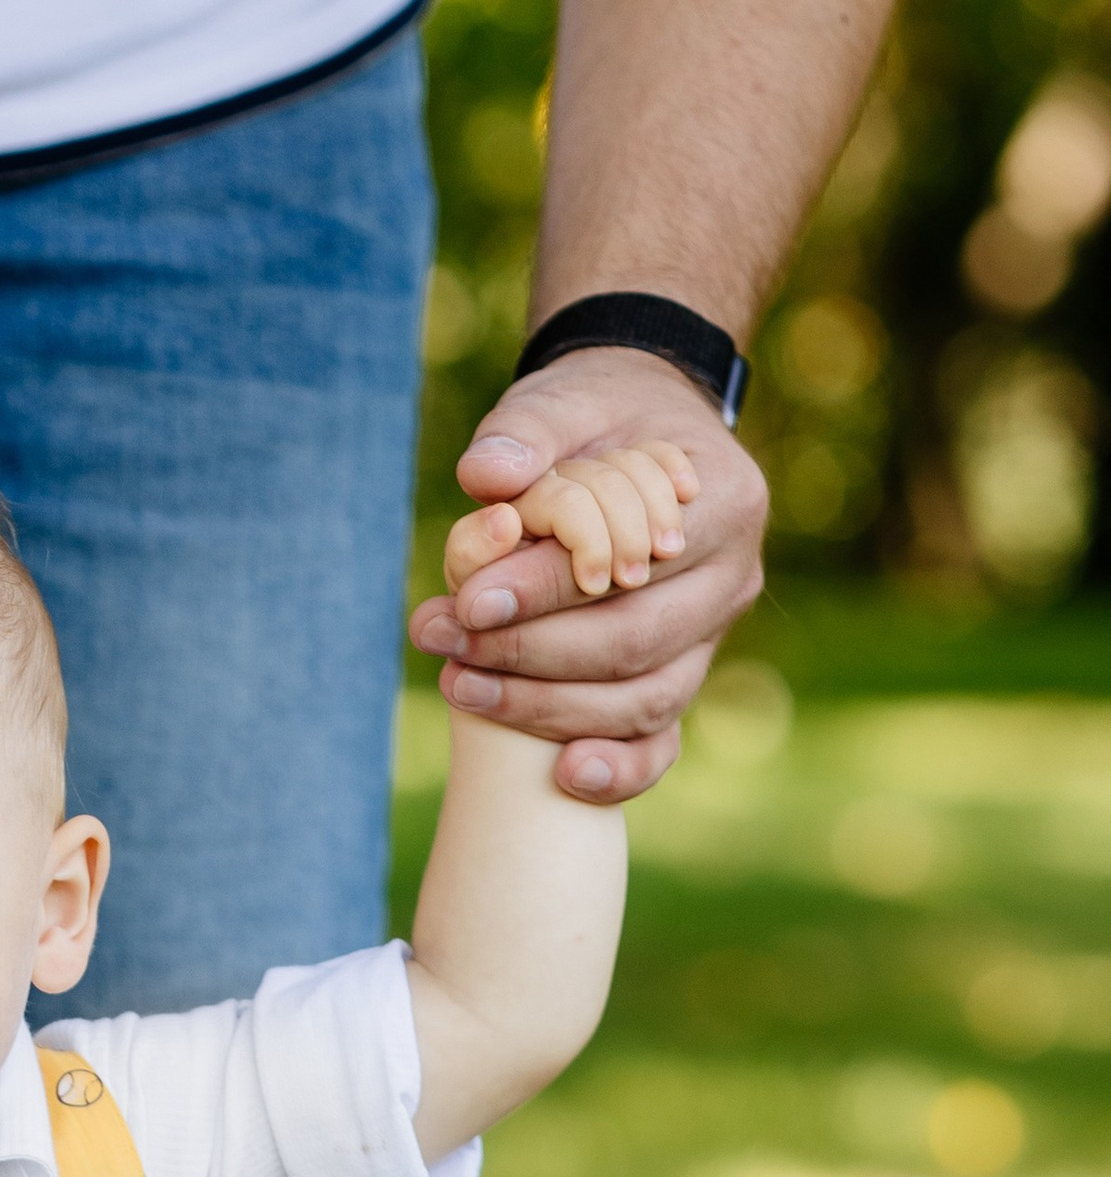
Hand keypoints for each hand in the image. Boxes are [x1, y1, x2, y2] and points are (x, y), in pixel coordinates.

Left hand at [408, 351, 767, 802]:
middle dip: (529, 653)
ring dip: (546, 707)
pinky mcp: (685, 675)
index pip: (631, 562)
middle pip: (632, 641)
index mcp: (725, 501)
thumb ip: (528, 432)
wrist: (637, 434)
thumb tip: (486, 479)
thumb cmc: (597, 418)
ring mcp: (714, 636)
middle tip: (443, 645)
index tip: (467, 599)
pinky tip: (563, 776)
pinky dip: (620, 769)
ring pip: (642, 698)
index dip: (547, 589)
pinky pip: (660, 739)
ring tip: (458, 687)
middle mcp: (734, 577)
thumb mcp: (563, 401)